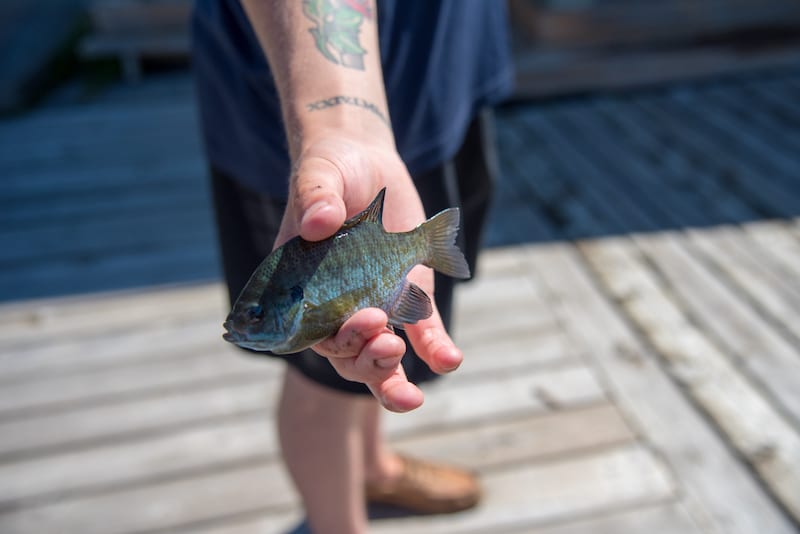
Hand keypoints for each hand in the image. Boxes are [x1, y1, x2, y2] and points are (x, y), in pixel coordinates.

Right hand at [275, 135, 463, 411]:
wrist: (365, 162)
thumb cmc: (330, 169)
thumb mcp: (319, 174)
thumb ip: (314, 196)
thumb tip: (318, 222)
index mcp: (302, 289)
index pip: (310, 332)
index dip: (333, 340)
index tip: (362, 321)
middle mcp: (336, 307)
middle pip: (345, 355)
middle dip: (365, 360)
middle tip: (387, 344)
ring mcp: (375, 305)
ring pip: (380, 358)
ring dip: (392, 377)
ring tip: (411, 394)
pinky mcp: (409, 297)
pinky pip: (422, 331)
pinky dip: (435, 348)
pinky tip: (449, 360)